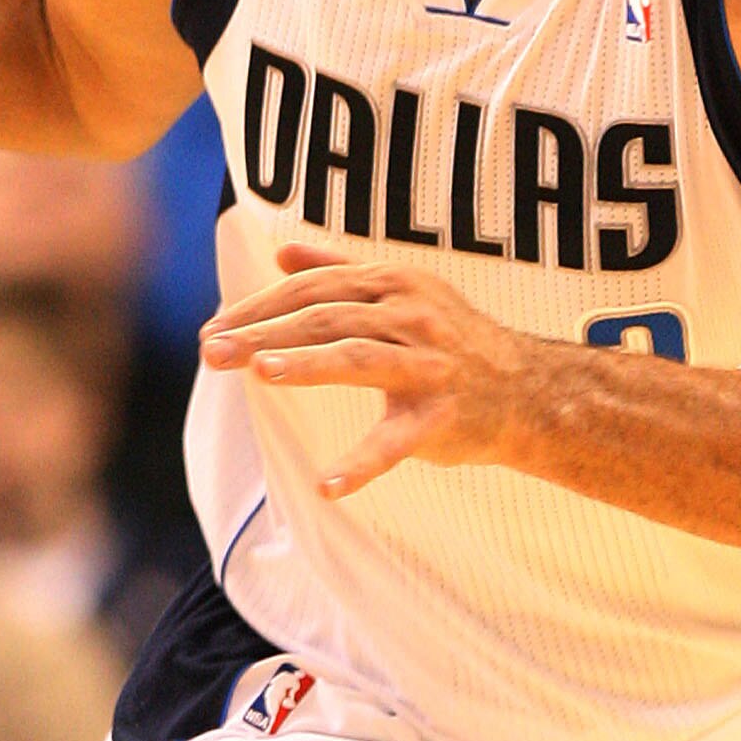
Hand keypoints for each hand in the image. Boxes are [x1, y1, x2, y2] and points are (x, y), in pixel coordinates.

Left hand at [202, 244, 542, 497]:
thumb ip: (341, 271)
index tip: (214, 327)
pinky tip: (326, 486)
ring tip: (260, 372)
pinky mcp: (440, 419)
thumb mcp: (405, 292)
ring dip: (307, 366)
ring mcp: (427, 368)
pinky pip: (395, 443)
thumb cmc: (455, 340)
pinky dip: (361, 465)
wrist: (529, 391)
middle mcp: (411, 318)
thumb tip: (282, 253)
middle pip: (325, 319)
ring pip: (358, 359)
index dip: (259, 306)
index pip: (312, 290)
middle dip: (264, 333)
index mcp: (394, 285)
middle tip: (211, 351)